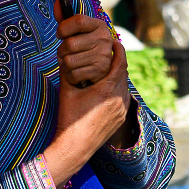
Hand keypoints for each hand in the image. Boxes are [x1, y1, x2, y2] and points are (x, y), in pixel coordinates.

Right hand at [44, 33, 132, 187]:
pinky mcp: (121, 119)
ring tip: (109, 69)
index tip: (115, 42)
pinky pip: (123, 99)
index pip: (120, 64)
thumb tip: (64, 55)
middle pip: (123, 74)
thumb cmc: (70, 118)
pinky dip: (118, 90)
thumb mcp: (67, 91)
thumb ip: (68, 71)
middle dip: (118, 63)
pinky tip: (109, 88)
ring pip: (124, 87)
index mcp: (108, 90)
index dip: (119, 51)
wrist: (75, 147)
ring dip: (118, 77)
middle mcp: (119, 99)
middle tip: (110, 53)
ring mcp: (122, 111)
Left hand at [54, 11, 117, 87]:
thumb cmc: (83, 46)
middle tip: (65, 53)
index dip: (63, 28)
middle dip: (61, 51)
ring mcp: (103, 56)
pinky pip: (73, 74)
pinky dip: (70, 75)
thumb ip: (65, 18)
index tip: (60, 34)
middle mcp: (104, 39)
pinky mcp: (99, 72)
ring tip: (71, 62)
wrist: (100, 68)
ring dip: (65, 64)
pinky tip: (77, 71)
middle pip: (69, 44)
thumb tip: (57, 1)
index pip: (78, 21)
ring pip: (69, 61)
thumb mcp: (76, 31)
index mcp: (99, 25)